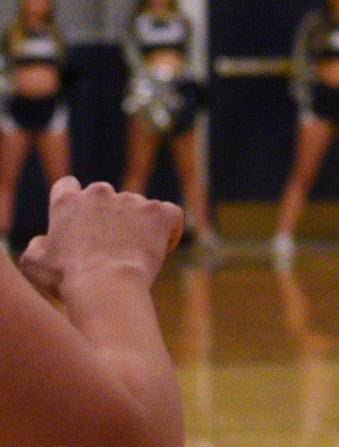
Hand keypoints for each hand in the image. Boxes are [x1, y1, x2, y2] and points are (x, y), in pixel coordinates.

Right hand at [20, 177, 182, 300]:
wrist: (105, 286)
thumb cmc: (67, 279)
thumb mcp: (35, 265)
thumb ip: (36, 247)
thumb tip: (42, 242)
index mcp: (69, 201)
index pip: (67, 186)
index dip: (72, 202)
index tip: (78, 221)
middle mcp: (100, 193)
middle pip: (104, 198)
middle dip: (106, 219)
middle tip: (105, 250)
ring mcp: (132, 199)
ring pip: (136, 209)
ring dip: (135, 227)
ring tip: (130, 259)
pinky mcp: (159, 211)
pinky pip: (170, 215)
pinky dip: (168, 230)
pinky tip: (163, 248)